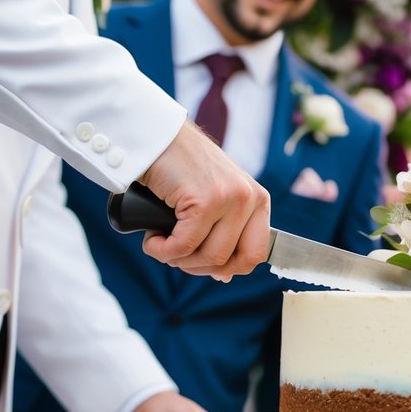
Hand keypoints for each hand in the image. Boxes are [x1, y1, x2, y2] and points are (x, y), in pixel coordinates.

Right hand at [140, 121, 269, 280]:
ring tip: (162, 243)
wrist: (157, 135)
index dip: (229, 268)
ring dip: (178, 259)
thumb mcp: (215, 198)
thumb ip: (224, 231)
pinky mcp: (205, 200)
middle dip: (199, 267)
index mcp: (258, 199)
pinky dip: (162, 250)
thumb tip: (224, 276)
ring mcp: (230, 199)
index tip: (205, 267)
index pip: (256, 253)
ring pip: (209, 257)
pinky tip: (152, 239)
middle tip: (176, 255)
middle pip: (232, 261)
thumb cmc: (181, 168)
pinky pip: (183, 246)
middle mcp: (250, 198)